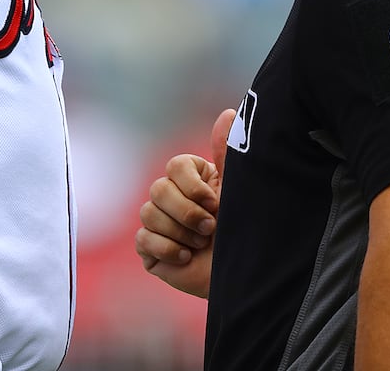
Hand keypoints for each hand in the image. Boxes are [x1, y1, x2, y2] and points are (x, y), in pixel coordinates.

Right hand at [134, 108, 234, 297]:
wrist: (244, 276)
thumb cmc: (245, 231)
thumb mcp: (238, 190)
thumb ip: (229, 154)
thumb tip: (229, 113)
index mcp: (193, 179)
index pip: (175, 166)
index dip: (192, 186)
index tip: (215, 202)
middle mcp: (172, 196)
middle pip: (158, 189)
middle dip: (187, 212)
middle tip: (210, 227)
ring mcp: (159, 222)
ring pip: (149, 213)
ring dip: (181, 232)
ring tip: (201, 244)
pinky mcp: (151, 248)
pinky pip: (143, 239)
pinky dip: (168, 249)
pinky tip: (187, 257)